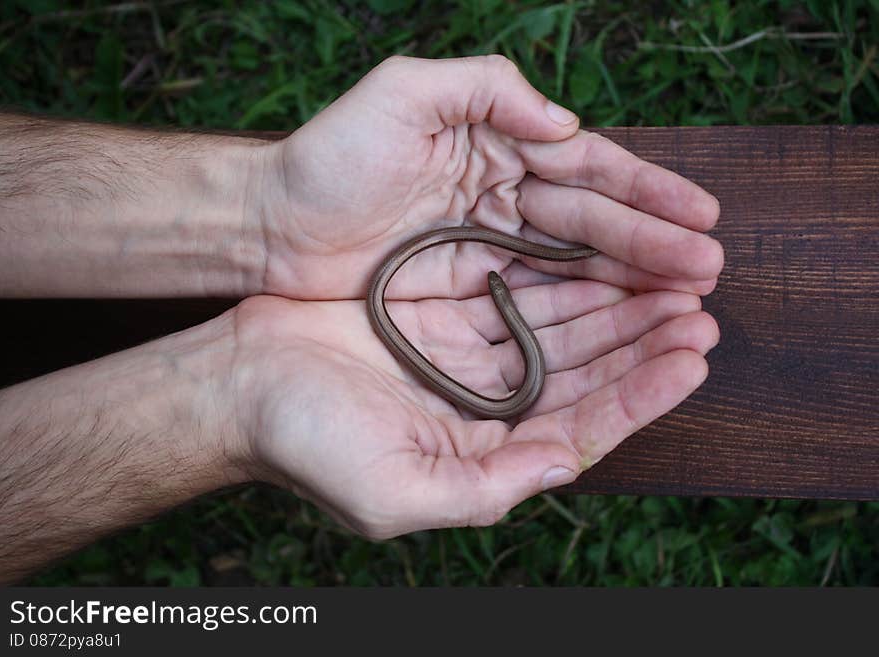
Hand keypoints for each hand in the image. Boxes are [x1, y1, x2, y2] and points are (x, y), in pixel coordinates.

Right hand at [228, 281, 717, 537]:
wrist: (239, 384)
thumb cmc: (306, 444)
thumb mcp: (394, 490)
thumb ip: (483, 490)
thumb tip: (559, 469)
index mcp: (483, 455)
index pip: (582, 428)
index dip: (640, 396)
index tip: (690, 359)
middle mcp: (485, 409)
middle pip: (584, 374)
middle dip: (642, 344)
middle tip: (699, 309)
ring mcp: (466, 360)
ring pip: (560, 331)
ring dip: (614, 307)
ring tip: (669, 279)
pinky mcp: (444, 317)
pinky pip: (518, 295)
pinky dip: (560, 279)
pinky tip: (596, 259)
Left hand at [255, 55, 722, 300]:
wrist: (270, 226)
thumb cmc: (329, 157)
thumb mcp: (400, 94)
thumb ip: (482, 89)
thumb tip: (563, 123)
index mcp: (496, 146)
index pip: (586, 169)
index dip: (646, 191)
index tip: (701, 215)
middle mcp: (502, 199)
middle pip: (592, 224)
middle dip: (652, 246)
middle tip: (708, 272)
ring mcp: (488, 251)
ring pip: (574, 268)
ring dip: (629, 285)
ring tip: (684, 305)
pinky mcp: (467, 295)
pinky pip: (536, 304)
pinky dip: (580, 314)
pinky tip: (620, 328)